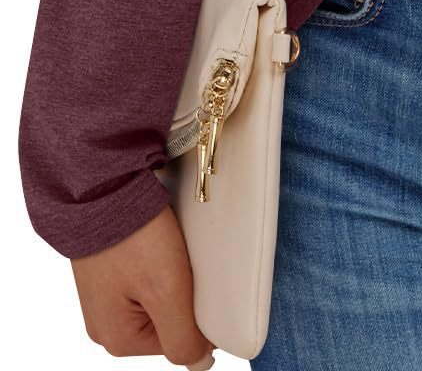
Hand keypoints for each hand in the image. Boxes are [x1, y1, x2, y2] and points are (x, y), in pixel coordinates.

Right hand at [71, 205, 212, 365]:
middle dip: (181, 293)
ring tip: (167, 248)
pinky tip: (158, 243)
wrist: (101, 188)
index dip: (196, 313)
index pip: (179, 342)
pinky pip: (142, 277)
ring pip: (156, 297)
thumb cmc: (133, 239)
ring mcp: (103, 298)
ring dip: (170, 276)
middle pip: (166, 320)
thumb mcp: (167, 293)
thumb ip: (183, 337)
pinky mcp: (107, 272)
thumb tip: (200, 364)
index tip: (193, 280)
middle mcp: (106, 325)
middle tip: (179, 260)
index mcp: (118, 341)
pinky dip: (156, 262)